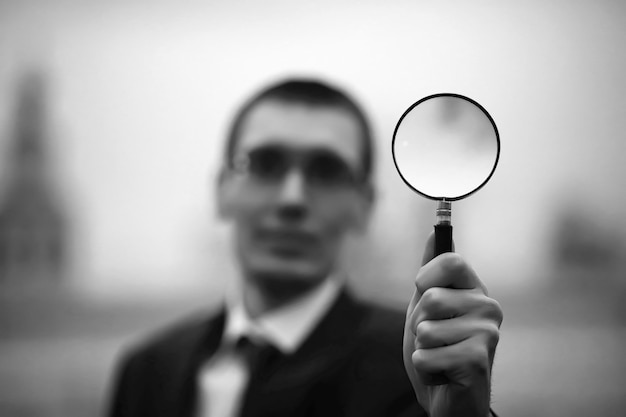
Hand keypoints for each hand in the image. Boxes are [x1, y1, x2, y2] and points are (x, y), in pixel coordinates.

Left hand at [403, 232, 502, 416]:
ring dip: (421, 348)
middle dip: (418, 323)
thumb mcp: (425, 306)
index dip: (425, 276)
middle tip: (433, 338)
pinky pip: (426, 356)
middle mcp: (488, 307)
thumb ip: (430, 271)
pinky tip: (444, 374)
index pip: (449, 260)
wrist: (446, 398)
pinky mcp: (479, 360)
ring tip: (439, 355)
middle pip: (430, 296)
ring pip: (425, 328)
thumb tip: (435, 231)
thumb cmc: (436, 349)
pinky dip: (425, 369)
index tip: (423, 291)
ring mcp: (487, 333)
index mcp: (474, 290)